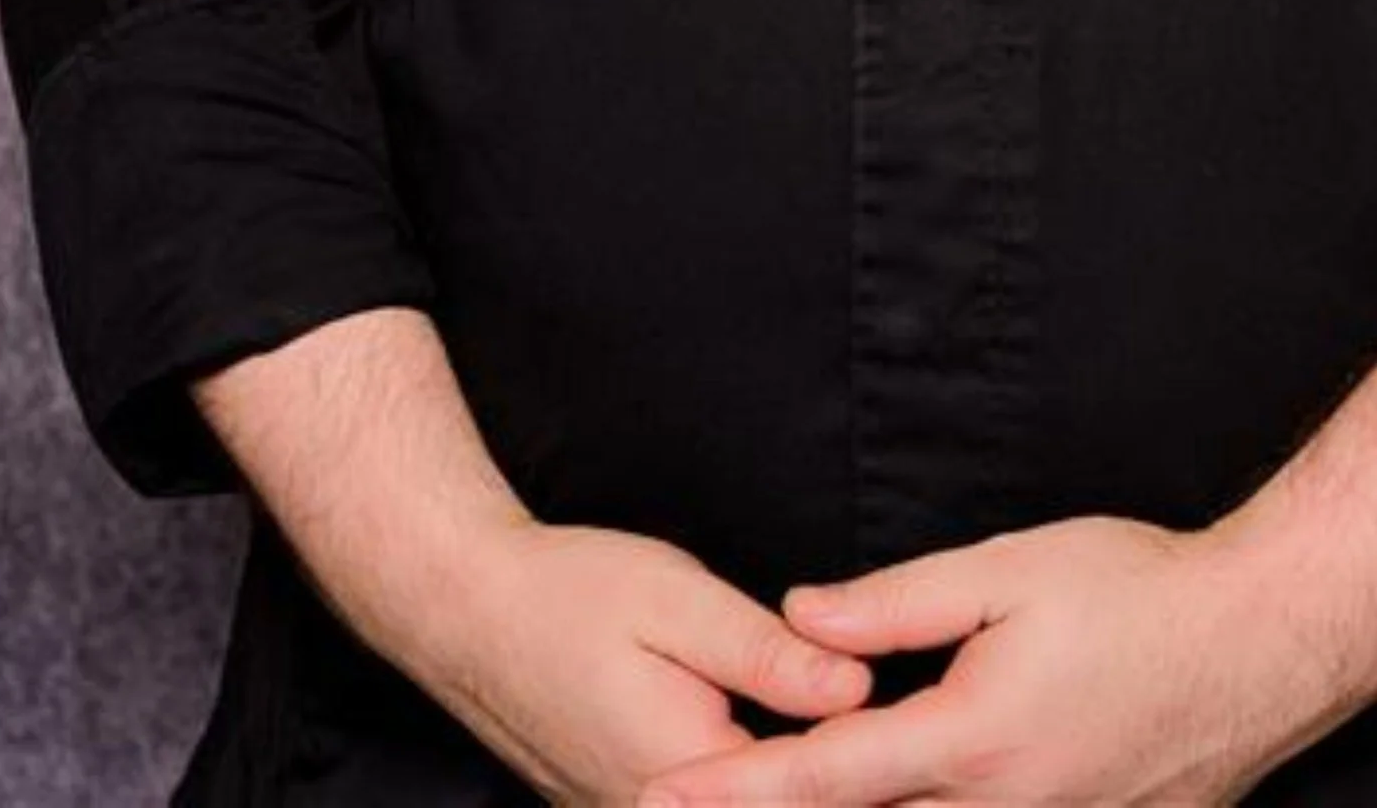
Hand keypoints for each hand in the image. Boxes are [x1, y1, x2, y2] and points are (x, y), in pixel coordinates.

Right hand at [408, 519, 876, 806]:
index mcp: (683, 773)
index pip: (800, 788)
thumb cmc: (569, 591)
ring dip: (781, 778)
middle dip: (821, 775)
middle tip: (866, 719)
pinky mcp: (617, 807)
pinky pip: (696, 803)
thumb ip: (769, 654)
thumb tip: (859, 689)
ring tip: (837, 737)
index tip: (911, 736)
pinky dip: (738, 781)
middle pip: (768, 801)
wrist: (465, 610)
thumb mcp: (679, 600)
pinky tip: (769, 740)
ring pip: (736, 804)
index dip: (861, 759)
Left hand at [629, 514, 1317, 807]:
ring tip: (781, 795)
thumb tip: (800, 620)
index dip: (733, 797)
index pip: (822, 784)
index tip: (661, 802)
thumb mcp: (1008, 571)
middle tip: (699, 800)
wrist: (1261, 645)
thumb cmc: (1139, 593)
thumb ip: (897, 604)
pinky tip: (910, 794)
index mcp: (971, 743)